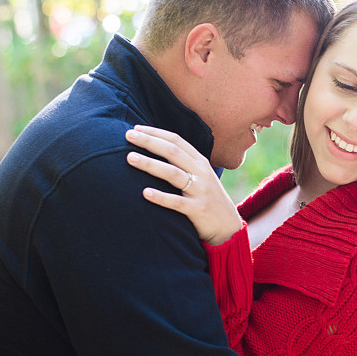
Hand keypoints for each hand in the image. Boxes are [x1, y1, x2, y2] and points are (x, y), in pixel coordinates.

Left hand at [125, 125, 242, 245]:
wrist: (228, 227)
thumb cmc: (207, 199)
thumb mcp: (200, 176)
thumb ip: (183, 164)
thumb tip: (156, 149)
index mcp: (200, 162)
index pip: (176, 141)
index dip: (156, 133)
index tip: (136, 128)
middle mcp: (201, 172)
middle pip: (172, 152)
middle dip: (149, 142)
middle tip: (128, 135)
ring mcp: (200, 191)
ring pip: (173, 173)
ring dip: (150, 164)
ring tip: (130, 158)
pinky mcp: (198, 210)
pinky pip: (177, 202)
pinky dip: (161, 197)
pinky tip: (145, 193)